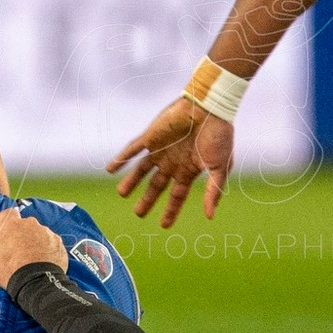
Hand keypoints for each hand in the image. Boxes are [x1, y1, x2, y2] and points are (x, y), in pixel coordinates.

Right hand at [0, 209, 67, 286]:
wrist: (34, 282)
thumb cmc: (7, 269)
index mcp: (11, 223)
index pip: (7, 214)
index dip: (5, 224)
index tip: (5, 235)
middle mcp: (30, 223)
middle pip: (24, 224)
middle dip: (21, 233)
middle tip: (18, 251)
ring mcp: (46, 231)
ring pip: (38, 232)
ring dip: (34, 241)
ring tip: (31, 259)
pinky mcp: (57, 241)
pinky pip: (50, 242)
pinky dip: (46, 249)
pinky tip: (42, 261)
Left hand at [108, 97, 234, 227]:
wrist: (210, 107)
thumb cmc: (220, 135)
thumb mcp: (221, 166)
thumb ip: (213, 191)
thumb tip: (210, 216)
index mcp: (189, 169)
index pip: (177, 195)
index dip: (171, 210)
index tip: (164, 225)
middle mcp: (173, 161)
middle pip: (156, 185)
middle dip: (147, 199)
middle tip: (138, 213)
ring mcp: (161, 149)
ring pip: (142, 169)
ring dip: (131, 181)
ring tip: (121, 193)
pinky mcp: (152, 136)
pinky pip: (132, 149)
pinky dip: (121, 159)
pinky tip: (111, 168)